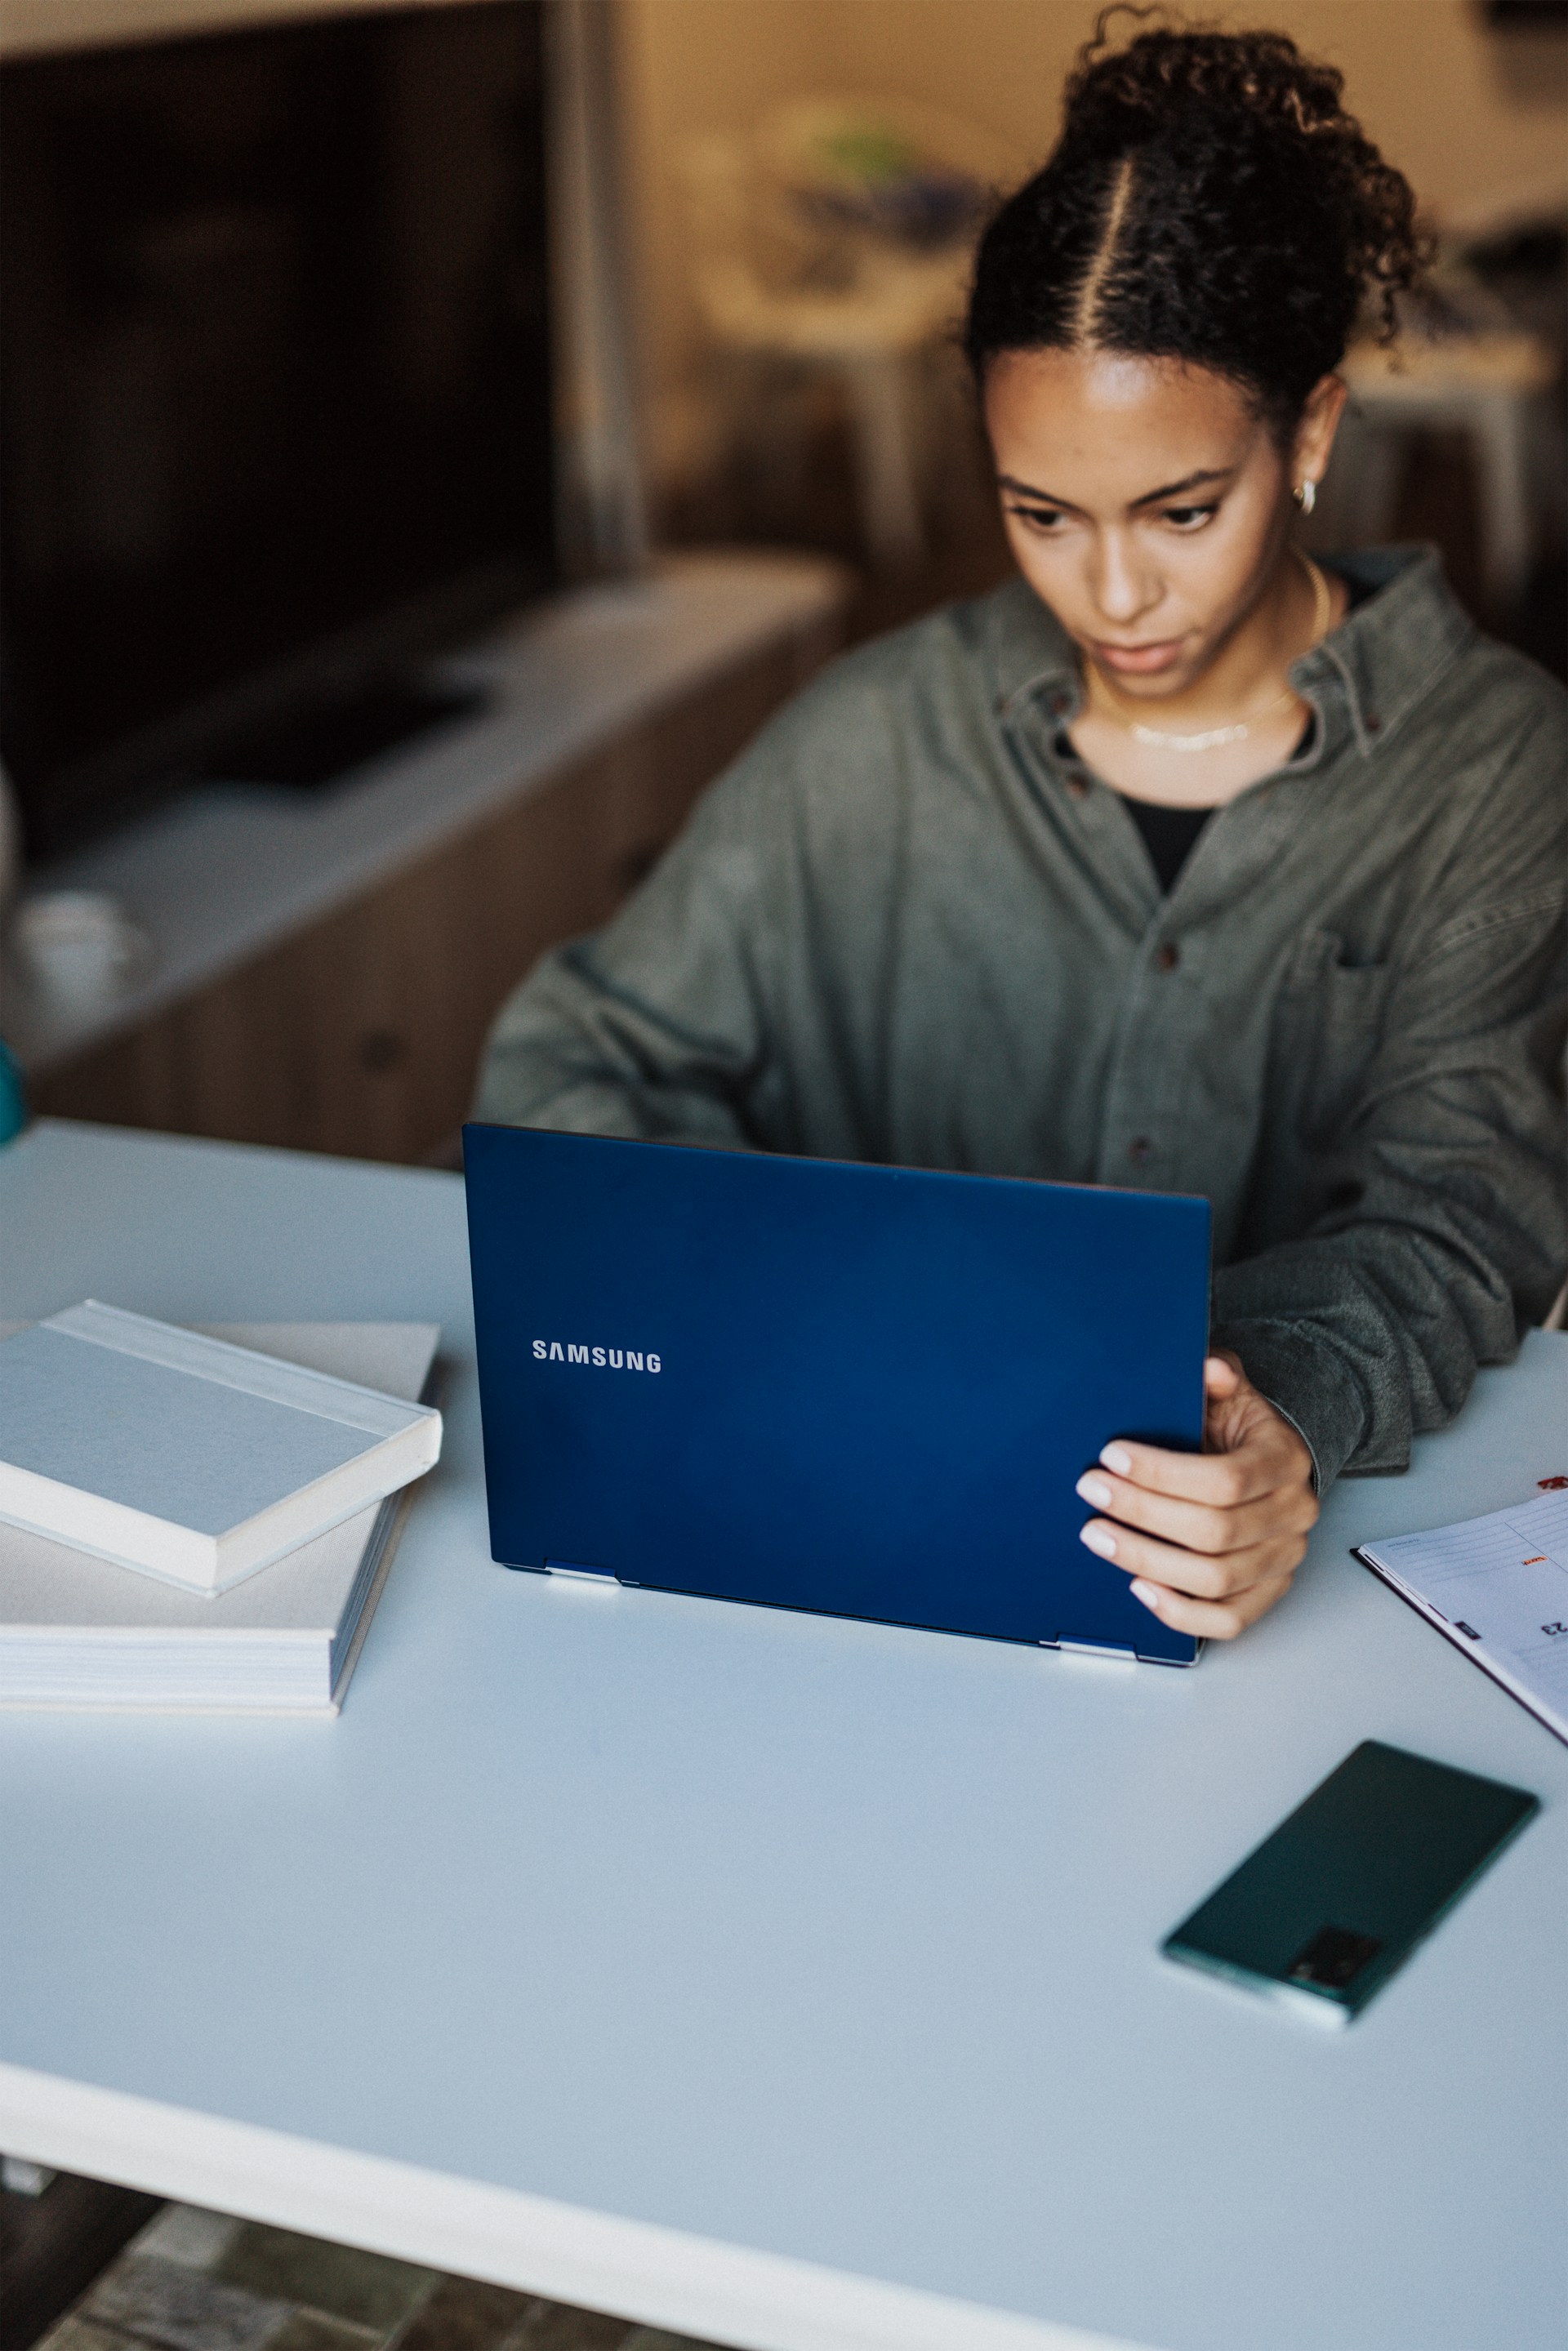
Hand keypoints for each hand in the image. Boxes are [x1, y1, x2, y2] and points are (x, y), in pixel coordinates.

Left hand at [1074, 1354, 1318, 1639]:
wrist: (1269, 1464)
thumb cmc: (1239, 1430)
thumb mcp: (1230, 1393)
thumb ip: (1219, 1377)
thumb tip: (1209, 1368)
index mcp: (1286, 1462)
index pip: (1225, 1479)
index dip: (1162, 1474)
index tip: (1111, 1457)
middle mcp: (1293, 1515)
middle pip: (1214, 1532)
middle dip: (1142, 1513)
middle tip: (1092, 1493)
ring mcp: (1283, 1560)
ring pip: (1215, 1579)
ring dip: (1147, 1560)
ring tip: (1099, 1537)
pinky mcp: (1267, 1592)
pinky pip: (1227, 1620)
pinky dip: (1180, 1612)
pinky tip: (1139, 1586)